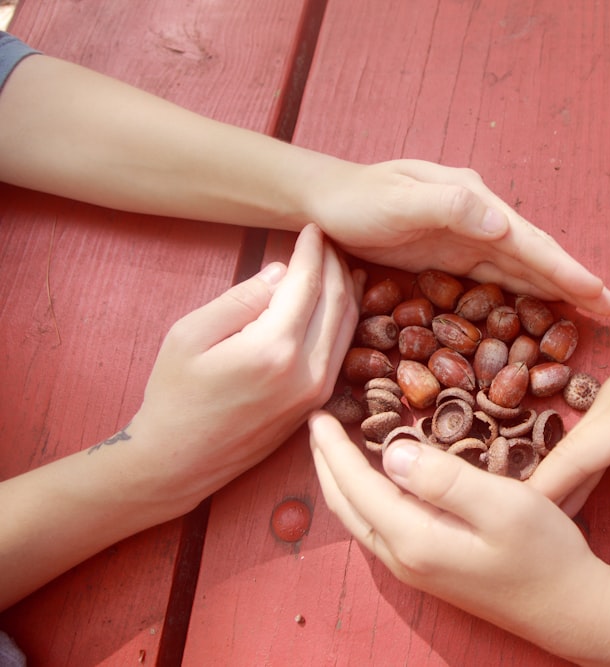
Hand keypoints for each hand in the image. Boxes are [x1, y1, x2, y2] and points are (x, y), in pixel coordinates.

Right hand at [124, 224, 360, 509]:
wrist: (178, 461)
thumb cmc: (174, 395)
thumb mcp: (190, 335)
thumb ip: (241, 298)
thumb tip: (282, 272)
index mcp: (273, 349)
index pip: (308, 284)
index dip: (313, 251)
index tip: (312, 228)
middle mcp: (306, 371)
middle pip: (338, 301)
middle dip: (335, 264)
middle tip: (328, 240)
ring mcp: (318, 391)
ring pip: (348, 326)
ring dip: (347, 289)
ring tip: (339, 263)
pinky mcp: (318, 403)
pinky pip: (342, 350)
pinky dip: (345, 319)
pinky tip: (339, 302)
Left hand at [304, 158, 609, 315]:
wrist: (322, 201)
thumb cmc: (356, 199)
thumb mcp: (398, 200)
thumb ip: (448, 208)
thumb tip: (503, 225)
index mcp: (473, 202)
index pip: (528, 241)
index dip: (565, 269)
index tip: (599, 292)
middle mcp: (477, 219)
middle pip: (535, 256)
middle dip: (575, 282)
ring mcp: (466, 238)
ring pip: (521, 269)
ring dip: (556, 291)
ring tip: (593, 310)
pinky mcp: (451, 258)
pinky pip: (496, 280)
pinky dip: (523, 294)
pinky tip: (541, 310)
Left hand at [308, 412, 609, 656]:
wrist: (570, 609)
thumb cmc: (545, 553)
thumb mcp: (502, 505)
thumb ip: (444, 479)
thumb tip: (392, 451)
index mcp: (414, 539)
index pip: (356, 486)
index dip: (333, 448)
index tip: (318, 413)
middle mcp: (404, 559)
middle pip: (346, 506)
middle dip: (326, 463)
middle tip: (318, 423)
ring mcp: (415, 569)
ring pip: (360, 519)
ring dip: (342, 480)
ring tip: (338, 446)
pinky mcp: (430, 569)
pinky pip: (379, 526)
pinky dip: (365, 496)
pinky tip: (379, 479)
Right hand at [529, 280, 609, 531]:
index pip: (574, 460)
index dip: (542, 494)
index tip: (512, 527)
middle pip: (563, 455)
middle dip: (536, 496)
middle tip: (513, 541)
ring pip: (571, 445)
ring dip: (552, 482)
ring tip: (534, 528)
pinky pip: (586, 437)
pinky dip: (571, 466)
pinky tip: (569, 490)